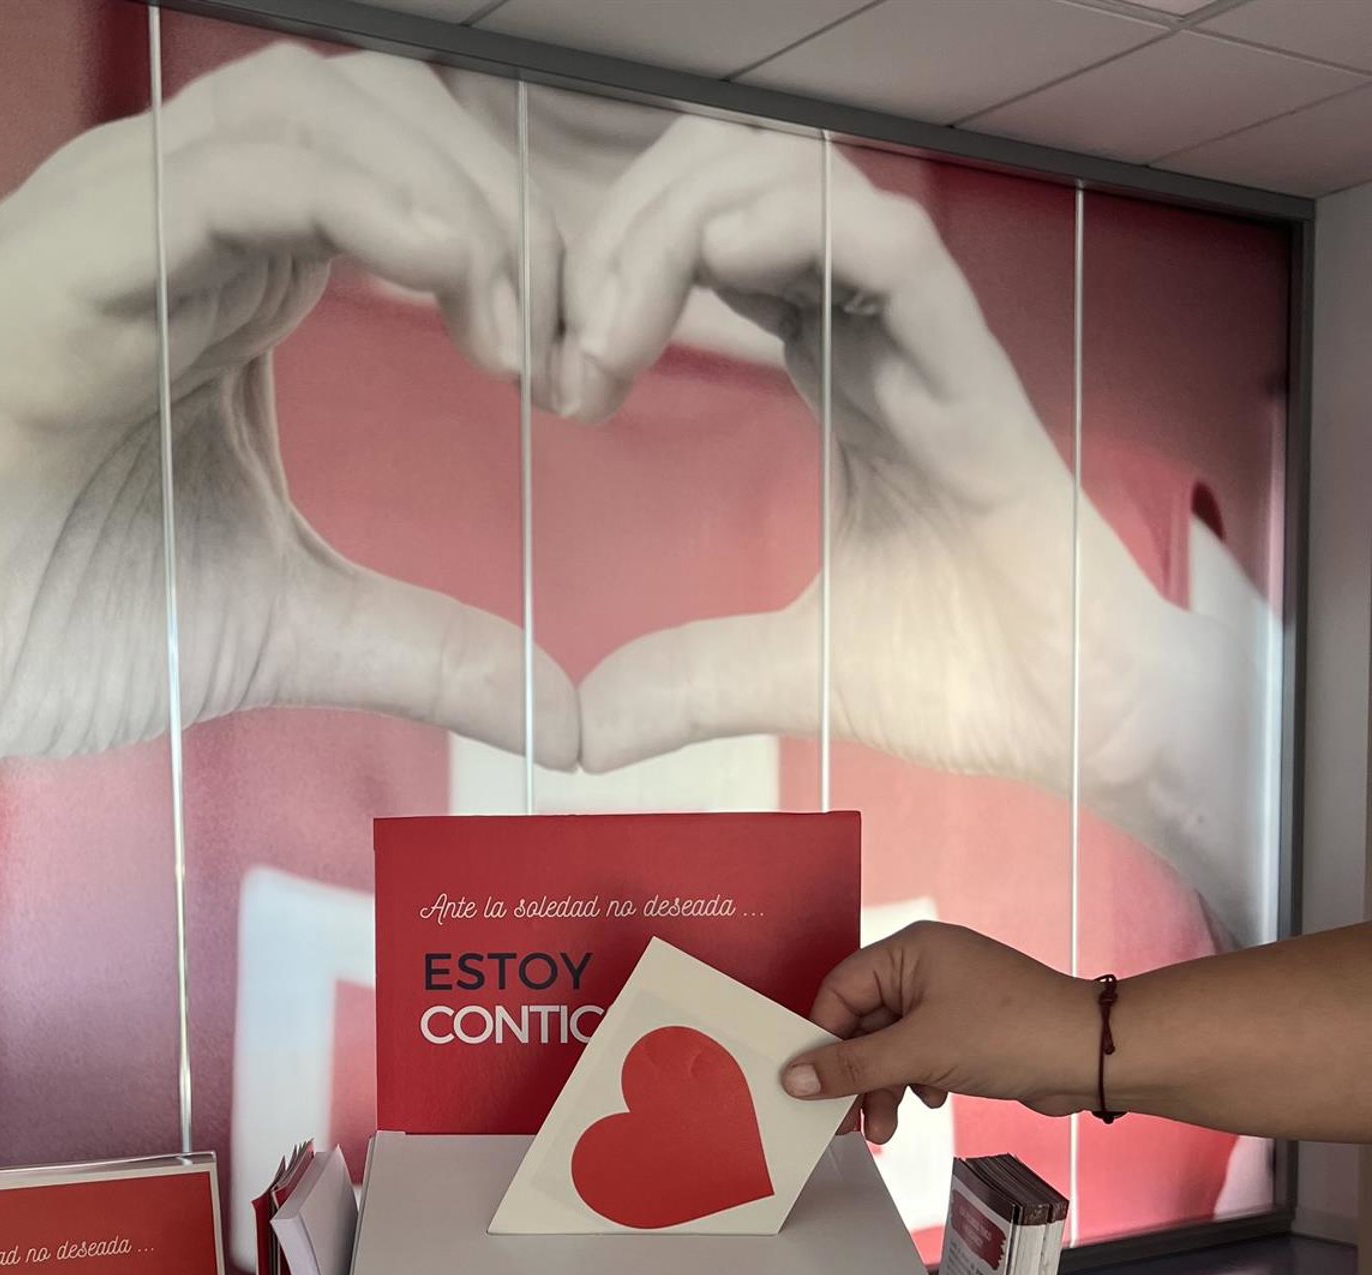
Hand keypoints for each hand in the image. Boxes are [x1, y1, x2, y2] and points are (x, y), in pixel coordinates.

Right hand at [0, 45, 575, 829]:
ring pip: (318, 111)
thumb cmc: (42, 622)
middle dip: (505, 207)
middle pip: (385, 116)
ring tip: (521, 325)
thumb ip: (428, 648)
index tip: (575, 371)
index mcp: (229, 285)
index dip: (513, 249)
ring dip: (452, 196)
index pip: (406, 185)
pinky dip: (364, 199)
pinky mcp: (64, 253)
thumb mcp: (287, 629)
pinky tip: (452, 274)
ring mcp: (111, 222)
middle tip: (571, 343)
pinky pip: (234, 174)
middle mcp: (173, 225)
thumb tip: (563, 718)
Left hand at [567, 120, 1264, 941]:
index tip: (554, 363)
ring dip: (688, 222)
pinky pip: (896, 254)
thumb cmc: (961, 674)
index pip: (718, 248)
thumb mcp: (784, 672)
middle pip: (746, 185)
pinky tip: (716, 263)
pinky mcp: (974, 381)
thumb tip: (582, 732)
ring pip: (810, 188)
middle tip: (564, 335)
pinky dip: (802, 233)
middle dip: (633, 227)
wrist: (1078, 719)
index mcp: (833, 374)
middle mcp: (874, 339)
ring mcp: (926, 351)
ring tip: (614, 324)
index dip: (624, 269)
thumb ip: (683, 682)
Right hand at [779, 920, 1098, 1142]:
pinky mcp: (965, 1029)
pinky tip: (932, 1101)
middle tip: (843, 1118)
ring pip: (890, 1046)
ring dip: (884, 1088)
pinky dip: (915, 1083)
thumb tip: (795, 1078)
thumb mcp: (919, 1052)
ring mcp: (947, 999)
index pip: (839, 992)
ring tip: (884, 1127)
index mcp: (909, 952)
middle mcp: (925, 968)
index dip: (822, 1039)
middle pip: (863, 1024)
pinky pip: (919, 1055)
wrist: (1091, 1055)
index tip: (809, 1081)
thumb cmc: (1014, 1032)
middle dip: (857, 1075)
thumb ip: (851, 1067)